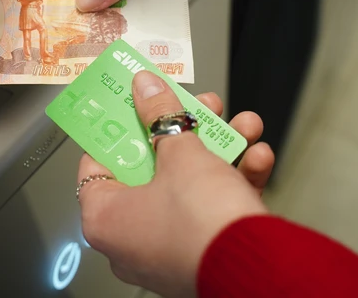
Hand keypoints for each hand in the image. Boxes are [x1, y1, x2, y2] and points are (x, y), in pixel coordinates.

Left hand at [78, 72, 274, 297]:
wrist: (258, 269)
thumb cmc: (202, 223)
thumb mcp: (180, 153)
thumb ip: (160, 114)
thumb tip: (146, 87)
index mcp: (105, 219)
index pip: (98, 164)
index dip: (119, 129)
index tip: (134, 104)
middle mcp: (131, 240)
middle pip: (151, 169)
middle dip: (182, 132)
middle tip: (195, 106)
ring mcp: (169, 249)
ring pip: (190, 185)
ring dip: (221, 149)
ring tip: (242, 125)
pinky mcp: (205, 253)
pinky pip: (213, 209)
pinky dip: (235, 181)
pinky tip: (258, 156)